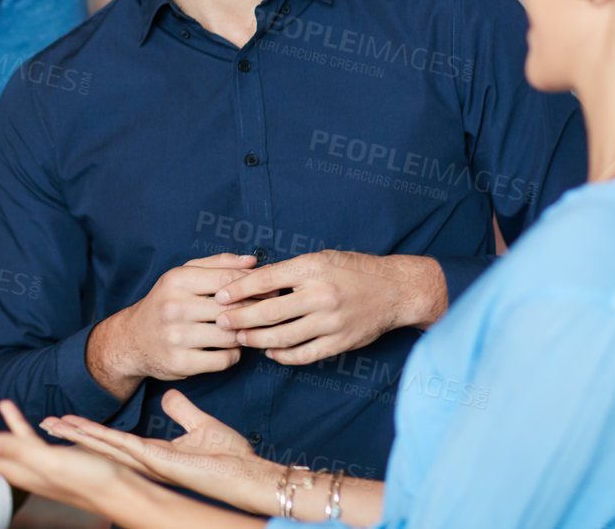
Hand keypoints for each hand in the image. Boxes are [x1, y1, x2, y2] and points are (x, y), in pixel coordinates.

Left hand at [0, 394, 137, 517]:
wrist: (120, 492)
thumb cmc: (88, 481)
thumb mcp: (49, 462)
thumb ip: (16, 450)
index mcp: (13, 466)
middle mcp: (16, 465)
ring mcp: (30, 460)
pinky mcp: (45, 454)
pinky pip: (19, 433)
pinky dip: (9, 418)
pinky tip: (8, 406)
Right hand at [44, 390, 276, 512]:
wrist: (249, 477)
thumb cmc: (232, 458)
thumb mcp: (201, 426)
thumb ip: (182, 411)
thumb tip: (168, 395)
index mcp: (153, 454)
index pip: (114, 440)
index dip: (88, 430)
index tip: (64, 420)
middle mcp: (146, 461)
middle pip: (101, 445)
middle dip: (72, 435)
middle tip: (43, 422)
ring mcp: (151, 464)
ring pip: (106, 446)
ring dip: (78, 436)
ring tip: (52, 424)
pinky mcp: (160, 463)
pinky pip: (124, 447)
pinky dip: (101, 439)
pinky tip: (82, 431)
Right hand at [87, 253, 257, 398]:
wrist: (131, 339)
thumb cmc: (165, 303)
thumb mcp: (183, 276)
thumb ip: (218, 264)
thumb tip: (252, 261)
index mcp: (177, 280)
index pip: (228, 279)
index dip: (254, 286)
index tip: (268, 292)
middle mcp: (174, 307)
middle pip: (233, 309)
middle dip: (253, 312)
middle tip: (263, 314)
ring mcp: (176, 337)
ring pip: (231, 336)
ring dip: (243, 335)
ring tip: (242, 331)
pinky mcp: (180, 363)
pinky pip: (224, 360)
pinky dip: (232, 355)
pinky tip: (228, 348)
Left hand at [213, 251, 446, 364]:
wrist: (395, 290)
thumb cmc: (352, 269)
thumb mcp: (319, 259)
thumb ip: (289, 271)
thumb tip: (251, 281)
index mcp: (312, 268)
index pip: (266, 279)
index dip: (239, 290)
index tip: (220, 297)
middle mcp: (321, 294)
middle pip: (269, 311)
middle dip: (240, 318)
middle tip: (220, 322)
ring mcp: (331, 321)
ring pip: (283, 336)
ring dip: (256, 339)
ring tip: (240, 338)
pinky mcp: (341, 342)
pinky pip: (304, 354)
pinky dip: (283, 355)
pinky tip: (270, 351)